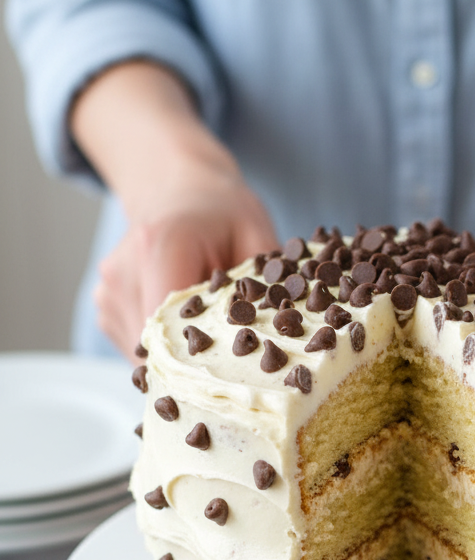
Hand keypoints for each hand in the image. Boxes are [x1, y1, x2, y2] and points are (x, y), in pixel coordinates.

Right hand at [70, 61, 277, 357]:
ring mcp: (108, 291)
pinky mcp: (105, 306)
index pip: (172, 330)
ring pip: (145, 354)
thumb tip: (285, 336)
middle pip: (156, 349)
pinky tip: (186, 326)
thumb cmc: (223, 214)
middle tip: (231, 358)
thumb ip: (268, 288)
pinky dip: (165, 348)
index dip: (202, 361)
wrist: (177, 189)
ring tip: (207, 332)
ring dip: (178, 357)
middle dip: (194, 363)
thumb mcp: (258, 238)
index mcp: (160, 247)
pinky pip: (137, 346)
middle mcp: (122, 272)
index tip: (234, 371)